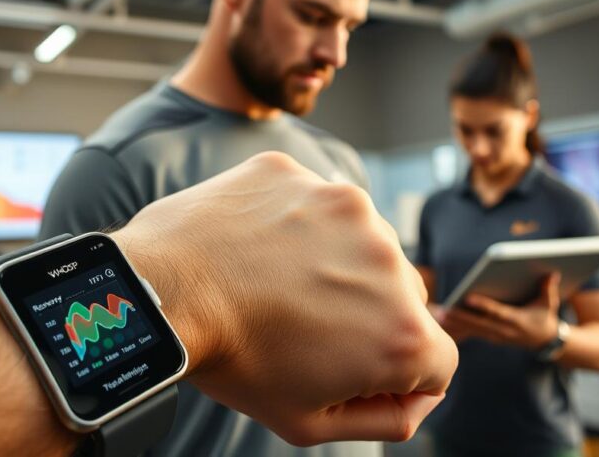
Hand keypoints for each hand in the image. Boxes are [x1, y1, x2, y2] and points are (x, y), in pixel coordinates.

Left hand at [116, 152, 457, 445]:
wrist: (161, 295)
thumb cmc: (234, 364)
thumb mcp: (311, 424)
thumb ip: (386, 418)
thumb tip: (419, 397)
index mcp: (403, 332)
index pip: (437, 361)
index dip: (395, 375)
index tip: (348, 367)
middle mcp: (389, 259)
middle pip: (402, 296)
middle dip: (365, 314)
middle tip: (302, 325)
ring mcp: (343, 206)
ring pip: (358, 242)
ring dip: (332, 262)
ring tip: (273, 282)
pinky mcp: (298, 174)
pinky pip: (309, 203)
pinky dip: (290, 224)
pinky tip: (254, 248)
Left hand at [441, 273, 561, 349]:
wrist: (545, 341)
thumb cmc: (545, 317)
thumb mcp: (550, 304)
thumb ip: (548, 289)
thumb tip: (551, 272)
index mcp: (517, 321)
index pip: (497, 312)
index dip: (483, 305)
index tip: (467, 297)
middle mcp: (505, 331)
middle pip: (479, 323)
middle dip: (461, 317)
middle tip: (444, 310)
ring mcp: (497, 336)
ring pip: (473, 329)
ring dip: (456, 323)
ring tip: (439, 315)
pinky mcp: (491, 337)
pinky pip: (473, 333)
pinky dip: (459, 328)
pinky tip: (445, 322)